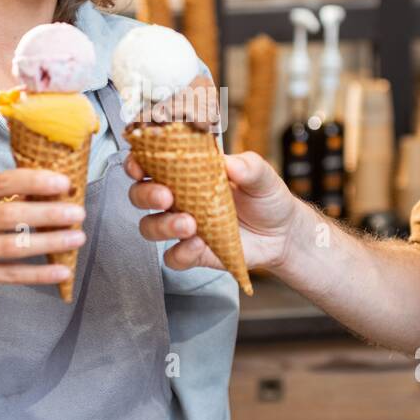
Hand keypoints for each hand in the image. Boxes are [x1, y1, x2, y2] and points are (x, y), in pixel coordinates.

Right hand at [0, 168, 84, 303]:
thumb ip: (0, 197)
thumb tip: (50, 188)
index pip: (3, 181)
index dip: (36, 181)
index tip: (65, 182)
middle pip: (10, 214)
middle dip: (49, 213)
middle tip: (78, 212)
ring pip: (13, 246)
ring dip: (50, 242)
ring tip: (77, 238)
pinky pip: (10, 275)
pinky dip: (39, 273)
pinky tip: (62, 272)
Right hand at [125, 151, 297, 273]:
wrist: (283, 232)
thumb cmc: (266, 198)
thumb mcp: (262, 175)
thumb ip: (247, 166)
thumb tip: (229, 163)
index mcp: (187, 173)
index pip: (151, 164)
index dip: (137, 163)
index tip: (140, 165)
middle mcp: (179, 199)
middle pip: (140, 194)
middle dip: (146, 194)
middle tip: (166, 196)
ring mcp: (183, 227)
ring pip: (150, 227)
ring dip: (163, 225)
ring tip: (189, 225)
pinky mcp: (193, 253)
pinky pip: (173, 256)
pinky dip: (182, 252)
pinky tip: (199, 244)